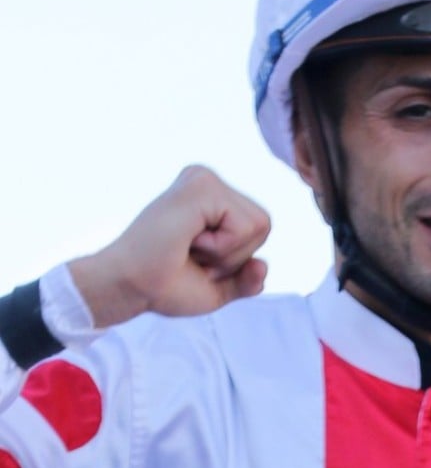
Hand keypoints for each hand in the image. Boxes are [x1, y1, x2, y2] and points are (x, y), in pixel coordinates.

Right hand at [69, 165, 270, 326]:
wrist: (128, 289)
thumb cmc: (164, 286)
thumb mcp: (218, 287)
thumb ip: (247, 279)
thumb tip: (263, 266)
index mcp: (211, 199)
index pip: (260, 229)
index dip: (235, 259)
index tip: (195, 259)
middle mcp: (208, 181)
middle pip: (264, 225)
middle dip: (234, 256)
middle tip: (190, 256)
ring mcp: (204, 178)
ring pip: (259, 225)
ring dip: (227, 254)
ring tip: (188, 248)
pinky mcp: (202, 185)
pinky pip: (244, 226)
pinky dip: (221, 248)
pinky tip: (188, 241)